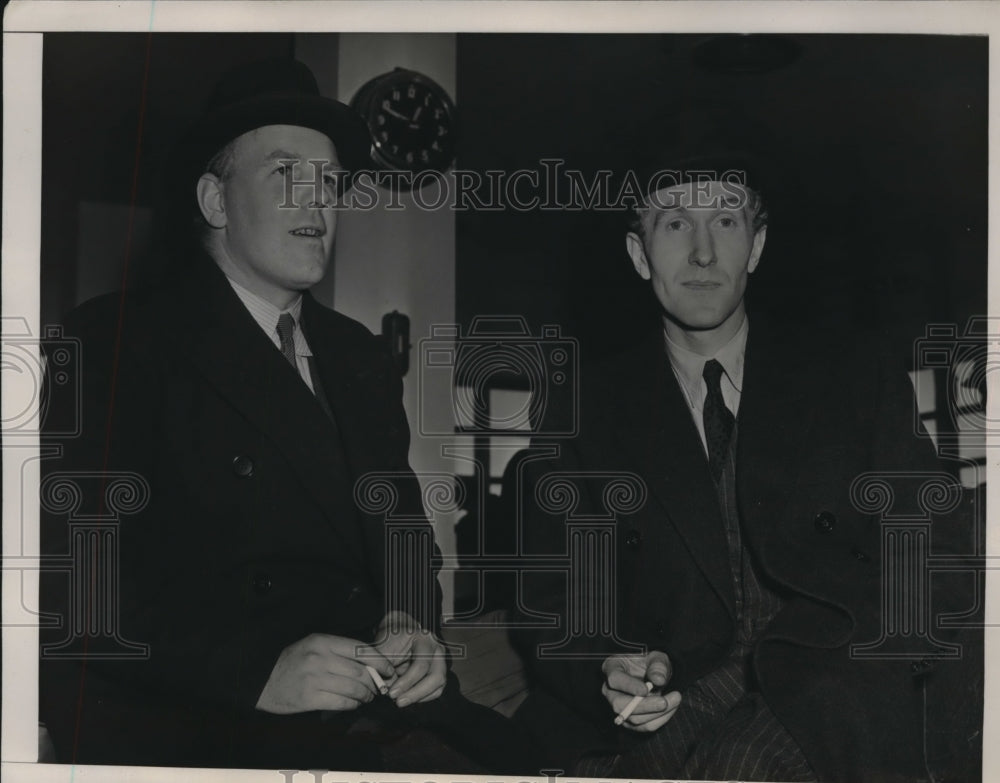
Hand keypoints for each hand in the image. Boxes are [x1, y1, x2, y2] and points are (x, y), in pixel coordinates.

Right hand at [255, 633, 394, 713]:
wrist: (261, 680)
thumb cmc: (291, 662)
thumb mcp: (313, 646)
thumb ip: (339, 651)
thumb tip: (370, 663)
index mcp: (322, 641)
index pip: (360, 650)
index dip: (380, 661)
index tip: (389, 669)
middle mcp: (319, 658)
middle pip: (361, 671)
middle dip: (375, 682)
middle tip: (379, 687)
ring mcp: (314, 679)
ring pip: (354, 688)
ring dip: (366, 695)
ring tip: (368, 696)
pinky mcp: (309, 698)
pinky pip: (342, 703)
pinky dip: (353, 705)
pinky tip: (355, 703)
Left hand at [374, 611, 446, 706]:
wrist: (398, 633)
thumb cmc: (391, 639)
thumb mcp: (384, 648)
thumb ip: (382, 666)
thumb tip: (382, 688)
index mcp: (425, 639)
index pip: (421, 664)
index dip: (406, 682)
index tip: (391, 693)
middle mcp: (437, 650)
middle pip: (436, 677)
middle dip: (416, 693)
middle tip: (398, 702)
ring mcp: (440, 662)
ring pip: (438, 686)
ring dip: (419, 697)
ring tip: (400, 701)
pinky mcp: (438, 673)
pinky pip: (435, 691)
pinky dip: (421, 698)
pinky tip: (407, 698)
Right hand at [601, 650, 681, 732]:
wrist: (656, 677)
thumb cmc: (652, 664)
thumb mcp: (657, 658)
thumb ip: (658, 666)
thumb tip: (658, 680)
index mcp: (612, 668)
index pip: (614, 679)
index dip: (629, 686)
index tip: (646, 689)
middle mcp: (610, 690)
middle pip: (619, 704)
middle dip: (644, 706)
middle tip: (664, 702)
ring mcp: (618, 707)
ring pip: (633, 719)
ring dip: (657, 713)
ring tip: (675, 699)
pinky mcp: (630, 721)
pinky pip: (644, 726)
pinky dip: (660, 719)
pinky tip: (671, 707)